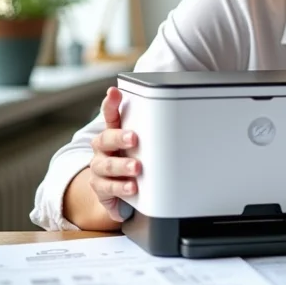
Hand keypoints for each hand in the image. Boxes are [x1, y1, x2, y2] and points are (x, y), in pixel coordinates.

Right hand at [88, 87, 141, 222]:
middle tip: (134, 138)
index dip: (111, 104)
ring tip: (137, 167)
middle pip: (105, 139)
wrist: (117, 192)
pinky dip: (121, 187)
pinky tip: (132, 187)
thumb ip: (153, 134)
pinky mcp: (101, 187)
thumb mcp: (141, 146)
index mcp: (113, 134)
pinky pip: (108, 187)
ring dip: (122, 165)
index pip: (110, 116)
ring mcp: (99, 168)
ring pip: (107, 165)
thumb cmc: (132, 161)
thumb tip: (186, 122)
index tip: (114, 92)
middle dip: (119, 137)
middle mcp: (103, 149)